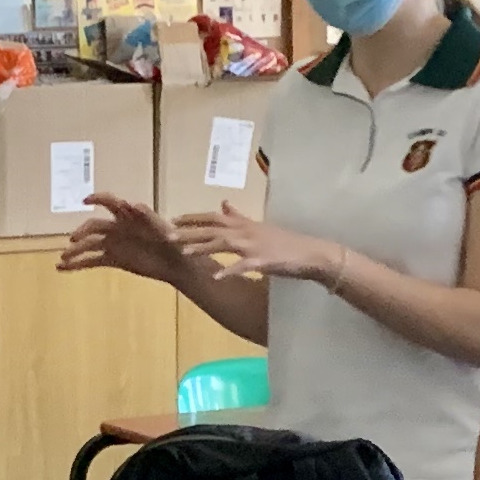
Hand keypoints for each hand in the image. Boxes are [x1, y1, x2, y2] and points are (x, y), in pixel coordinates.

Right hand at [56, 192, 196, 284]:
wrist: (178, 263)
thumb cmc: (174, 241)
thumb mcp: (165, 229)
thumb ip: (149, 217)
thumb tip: (133, 204)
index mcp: (128, 215)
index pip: (110, 202)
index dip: (97, 198)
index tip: (85, 201)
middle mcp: (116, 227)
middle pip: (93, 226)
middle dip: (82, 232)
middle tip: (73, 240)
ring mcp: (113, 243)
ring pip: (88, 245)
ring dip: (74, 251)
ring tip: (61, 259)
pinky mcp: (113, 259)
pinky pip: (91, 261)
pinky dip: (77, 265)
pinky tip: (62, 269)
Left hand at [172, 203, 346, 287]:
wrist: (311, 253)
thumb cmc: (284, 242)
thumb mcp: (258, 226)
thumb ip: (238, 216)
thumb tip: (223, 203)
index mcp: (244, 224)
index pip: (213, 217)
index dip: (192, 218)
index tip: (171, 219)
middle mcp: (246, 231)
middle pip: (213, 228)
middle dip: (190, 231)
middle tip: (168, 235)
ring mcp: (255, 245)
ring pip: (224, 243)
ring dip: (204, 246)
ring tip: (185, 252)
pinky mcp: (264, 261)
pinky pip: (244, 266)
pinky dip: (230, 270)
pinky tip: (217, 276)